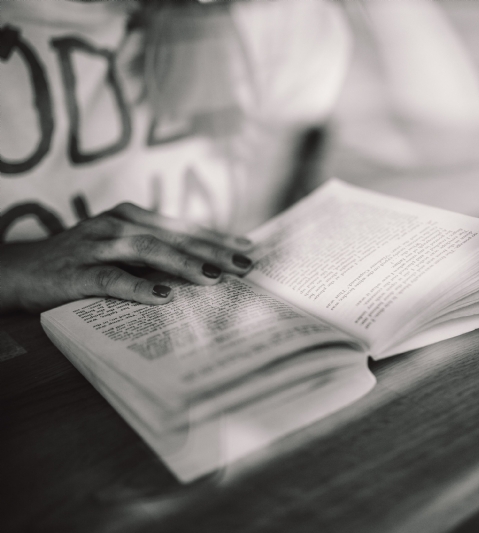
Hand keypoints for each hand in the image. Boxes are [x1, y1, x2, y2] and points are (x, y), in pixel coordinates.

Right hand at [0, 203, 255, 312]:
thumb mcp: (122, 251)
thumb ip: (157, 254)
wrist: (20, 270)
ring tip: (213, 278)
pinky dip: (139, 287)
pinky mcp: (76, 272)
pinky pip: (111, 278)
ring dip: (183, 264)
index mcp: (132, 217)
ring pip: (148, 250)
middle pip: (173, 237)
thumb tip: (208, 268)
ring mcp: (96, 245)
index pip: (182, 227)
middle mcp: (117, 225)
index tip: (248, 248)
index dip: (216, 238)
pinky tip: (163, 297)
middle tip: (243, 266)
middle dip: (212, 252)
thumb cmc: (82, 261)